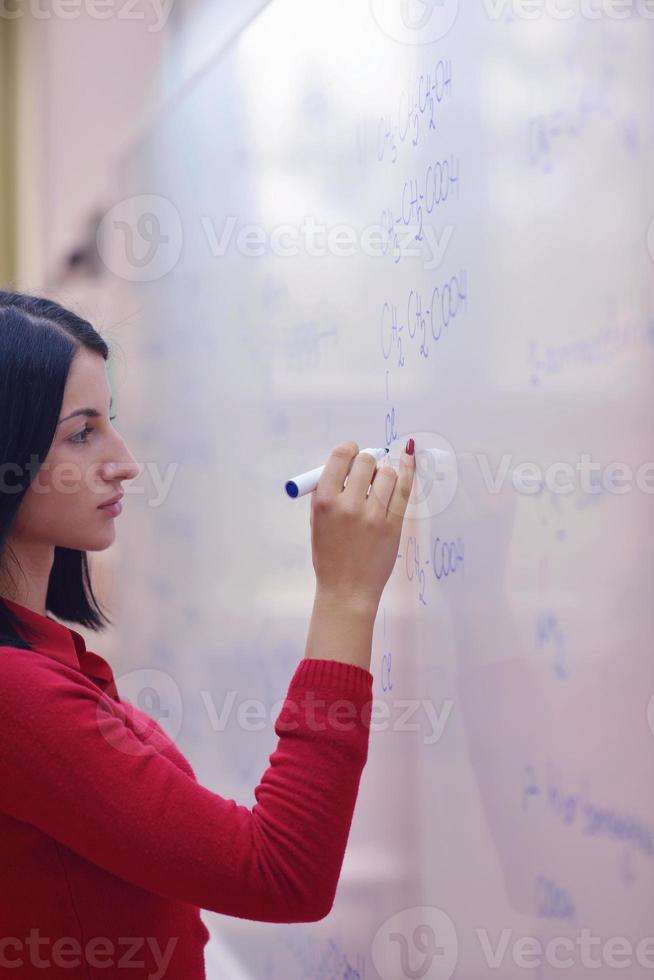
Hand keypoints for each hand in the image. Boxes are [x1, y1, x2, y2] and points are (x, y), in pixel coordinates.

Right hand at [309, 440, 415, 609]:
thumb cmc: (329, 555)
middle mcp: (348, 505)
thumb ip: (326, 492)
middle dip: (366, 462)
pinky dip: (407, 469)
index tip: (352, 453)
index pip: (340, 457)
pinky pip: (404, 489)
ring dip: (384, 474)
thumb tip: (343, 463)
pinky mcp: (393, 525)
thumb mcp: (316, 522)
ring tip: (378, 487)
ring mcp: (373, 515)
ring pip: (387, 474)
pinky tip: (409, 455)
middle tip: (366, 474)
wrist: (347, 589)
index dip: (348, 450)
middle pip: (366, 462)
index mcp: (324, 501)